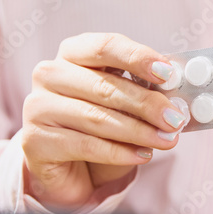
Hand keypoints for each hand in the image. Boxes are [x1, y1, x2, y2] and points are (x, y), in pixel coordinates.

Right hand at [21, 32, 187, 210]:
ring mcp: (38, 106)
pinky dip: (119, 152)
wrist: (68, 166)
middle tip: (175, 118)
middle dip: (146, 104)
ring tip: (167, 140)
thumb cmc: (100, 125)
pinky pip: (85, 145)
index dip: (138, 58)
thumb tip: (177, 98)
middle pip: (104, 86)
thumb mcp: (124, 102)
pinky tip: (143, 155)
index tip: (168, 74)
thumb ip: (145, 92)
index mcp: (73, 53)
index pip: (106, 47)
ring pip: (96, 118)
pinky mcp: (35, 140)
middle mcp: (50, 74)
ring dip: (138, 131)